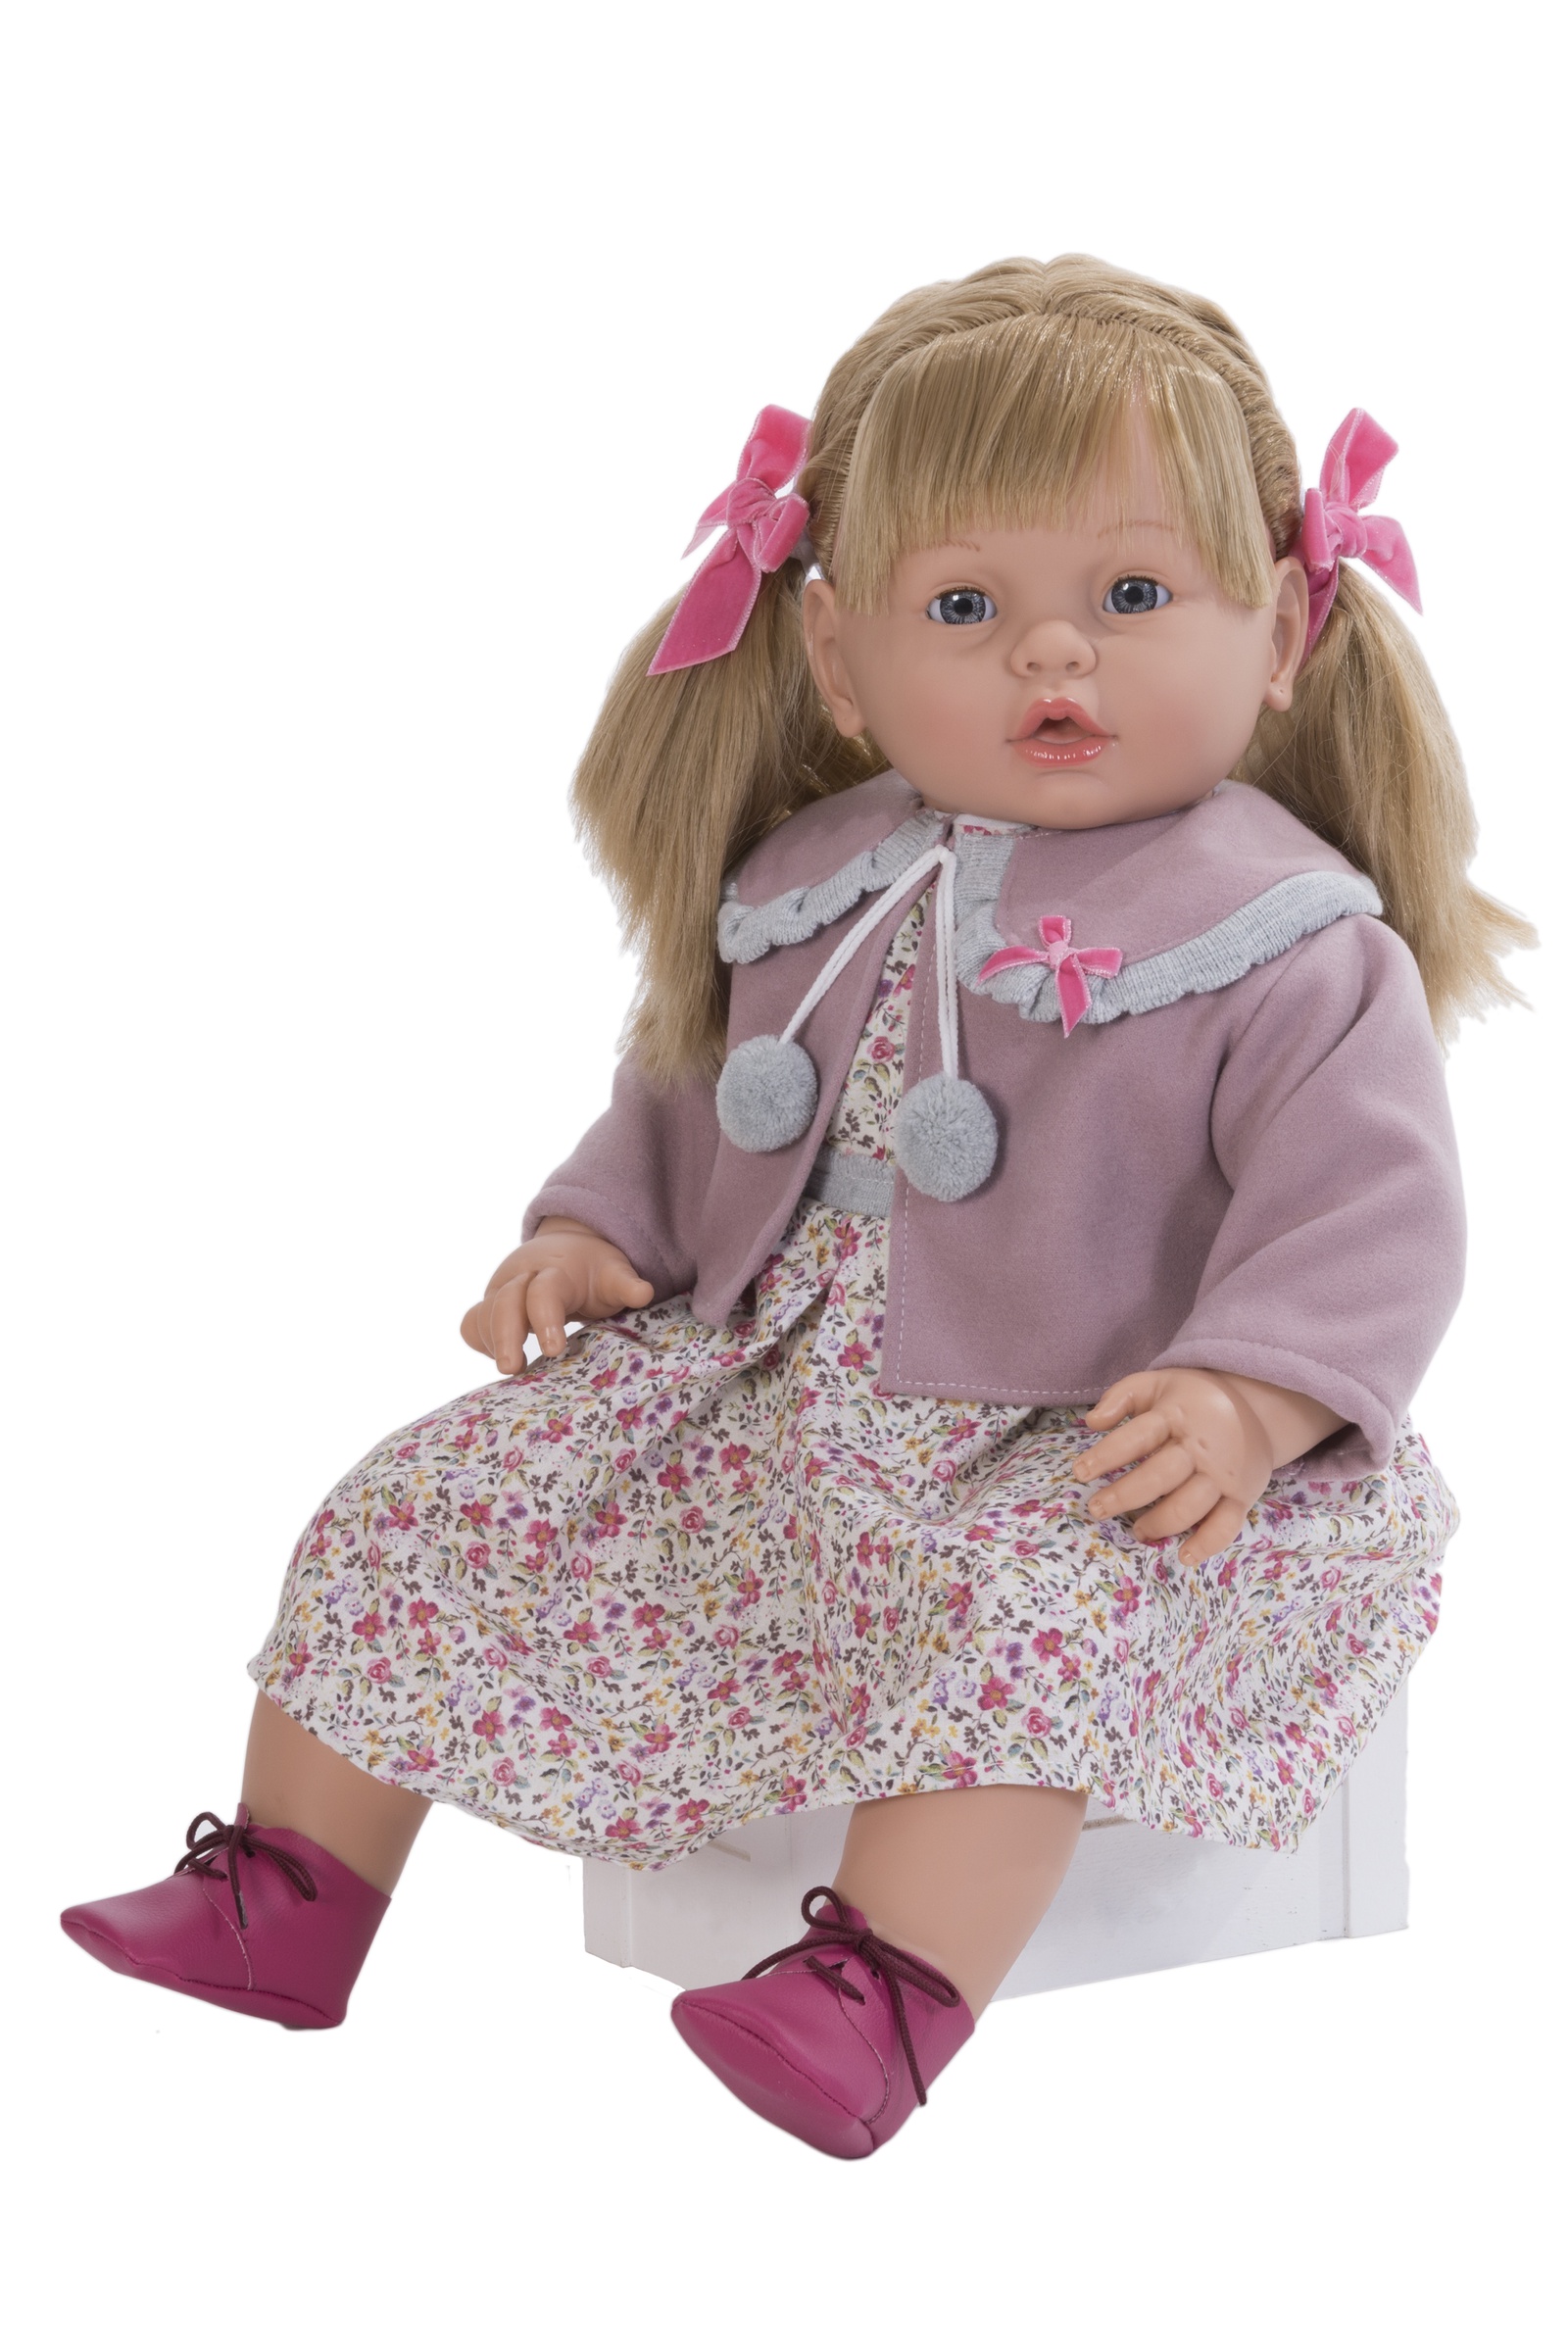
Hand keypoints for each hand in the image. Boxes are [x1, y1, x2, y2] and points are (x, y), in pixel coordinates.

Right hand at [460, 1219, 654, 1373]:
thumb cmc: (593, 1269)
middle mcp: (523, 1277)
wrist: (566, 1249)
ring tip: (512, 1368)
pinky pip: (472, 1323)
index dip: (545, 1318)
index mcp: (556, 1270)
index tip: (554, 1350)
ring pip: (484, 1314)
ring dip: (492, 1342)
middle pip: (504, 1302)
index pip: (544, 1290)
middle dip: (505, 1335)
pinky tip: (499, 1357)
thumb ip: (626, 1284)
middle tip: (512, 1369)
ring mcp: (502, 1290)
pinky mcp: (490, 1305)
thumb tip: (643, 1292)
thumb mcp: (613, 1271)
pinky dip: (479, 1341)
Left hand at [1075, 1367, 1319, 1567]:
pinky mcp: (1242, 1496)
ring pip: (1189, 1505)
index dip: (1107, 1455)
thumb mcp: (1158, 1383)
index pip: (1138, 1436)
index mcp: (1177, 1415)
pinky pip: (1226, 1525)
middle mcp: (1201, 1447)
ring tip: (1137, 1531)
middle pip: (1160, 1476)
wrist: (1257, 1406)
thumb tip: (1091, 1422)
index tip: (1080, 1472)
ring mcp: (1223, 1474)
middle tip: (1097, 1509)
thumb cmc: (1193, 1399)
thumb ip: (1121, 1397)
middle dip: (1124, 1496)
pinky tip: (1184, 1556)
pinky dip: (1207, 1544)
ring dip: (1158, 1523)